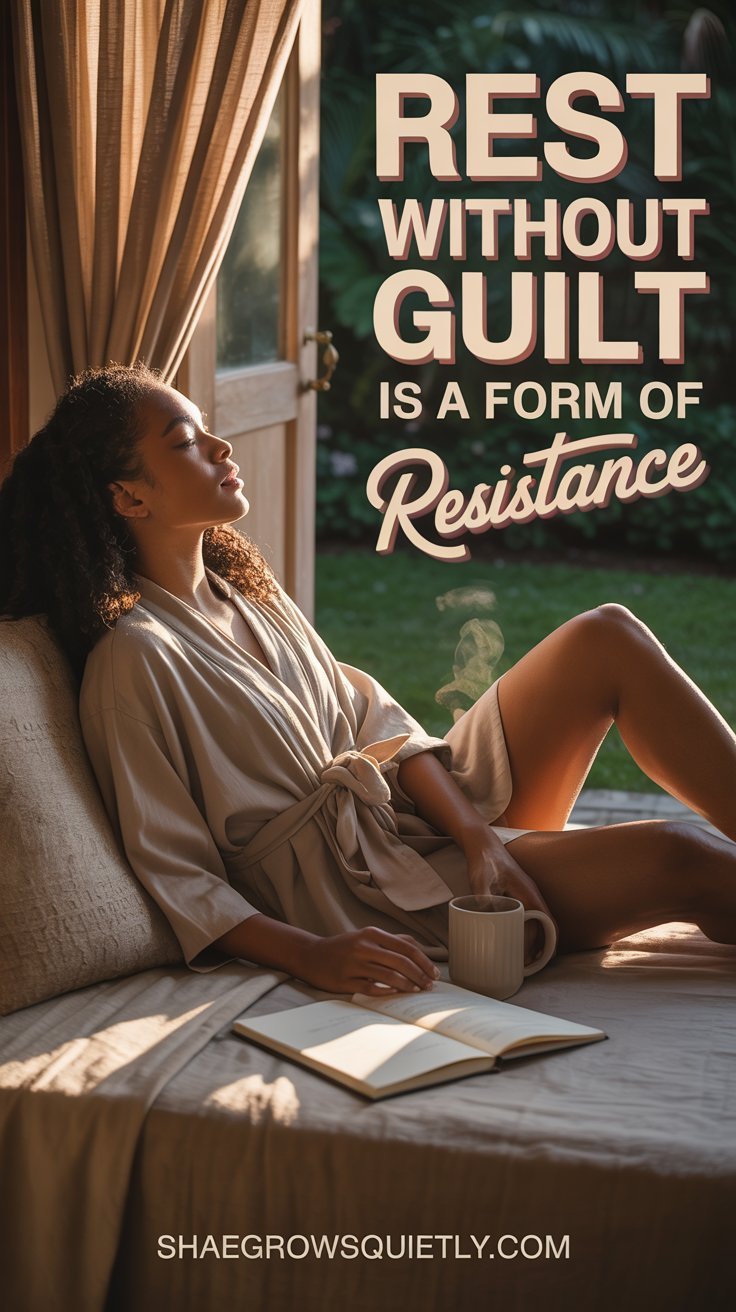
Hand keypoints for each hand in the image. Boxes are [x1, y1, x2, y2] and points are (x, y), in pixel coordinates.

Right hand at [298, 927, 440, 996]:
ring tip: (416, 991)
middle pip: (401, 961)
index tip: (434, 973)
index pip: (406, 947)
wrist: (310, 955)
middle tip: (429, 986)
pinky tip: (396, 995)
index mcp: (372, 933)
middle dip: (420, 975)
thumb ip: (392, 941)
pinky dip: (386, 992)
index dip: (424, 961)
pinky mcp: (345, 980)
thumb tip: (420, 950)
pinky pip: (371, 988)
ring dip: (407, 985)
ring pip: (388, 976)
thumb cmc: (344, 947)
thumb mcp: (366, 936)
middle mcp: (364, 946)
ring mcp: (353, 964)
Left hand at [464, 832, 558, 966]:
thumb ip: (483, 895)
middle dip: (543, 946)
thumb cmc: (483, 862)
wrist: (483, 845)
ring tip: (527, 959)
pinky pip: (532, 917)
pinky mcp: (520, 896)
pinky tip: (519, 940)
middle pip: (546, 926)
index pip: (542, 923)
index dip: (539, 943)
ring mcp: (528, 895)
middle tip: (530, 966)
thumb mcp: (481, 879)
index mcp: (528, 893)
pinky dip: (531, 931)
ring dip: (538, 940)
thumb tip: (486, 912)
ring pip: (541, 922)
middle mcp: (532, 895)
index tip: (532, 960)